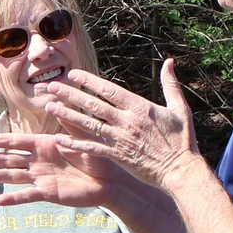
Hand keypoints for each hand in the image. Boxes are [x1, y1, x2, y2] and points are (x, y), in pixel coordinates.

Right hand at [0, 132, 122, 208]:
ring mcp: (40, 178)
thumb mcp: (83, 136)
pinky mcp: (48, 193)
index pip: (14, 142)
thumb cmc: (97, 156)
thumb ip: (69, 121)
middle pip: (7, 159)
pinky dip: (13, 199)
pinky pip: (28, 196)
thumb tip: (55, 101)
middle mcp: (37, 161)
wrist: (110, 181)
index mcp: (43, 144)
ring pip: (12, 176)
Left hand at [38, 60, 201, 189]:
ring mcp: (121, 139)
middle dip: (70, 94)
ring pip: (88, 124)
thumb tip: (170, 62)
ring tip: (50, 107)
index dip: (89, 80)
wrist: (181, 170)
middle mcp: (127, 121)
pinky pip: (92, 148)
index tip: (73, 74)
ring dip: (67, 115)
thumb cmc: (182, 140)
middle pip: (93, 104)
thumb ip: (171, 84)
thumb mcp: (180, 108)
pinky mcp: (118, 156)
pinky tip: (60, 138)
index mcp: (140, 107)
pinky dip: (75, 143)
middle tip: (51, 87)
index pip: (109, 89)